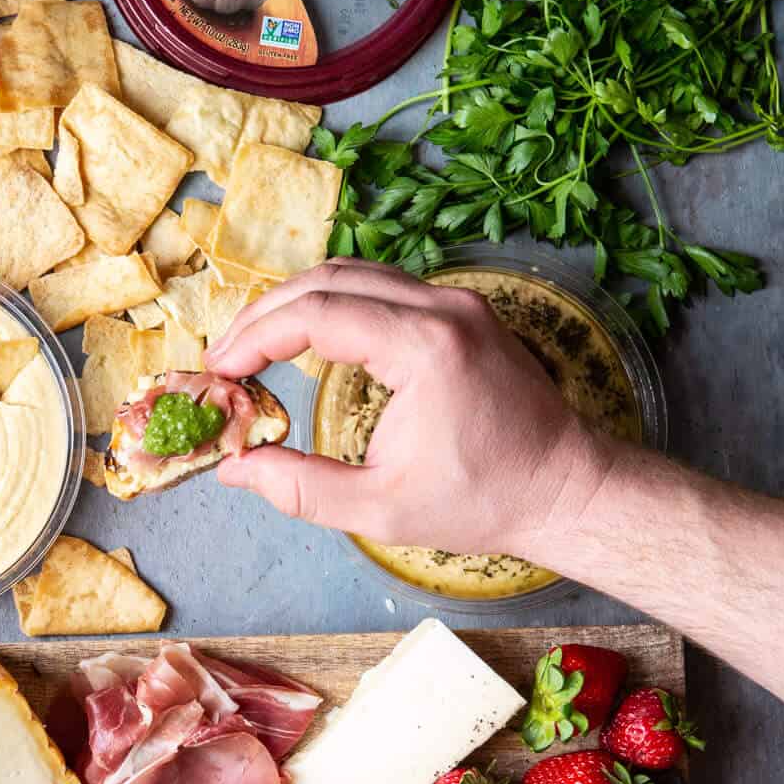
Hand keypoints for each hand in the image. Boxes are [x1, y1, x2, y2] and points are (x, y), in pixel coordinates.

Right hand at [206, 261, 609, 559]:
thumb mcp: (381, 508)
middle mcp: (443, 309)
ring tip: (255, 347)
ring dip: (298, 304)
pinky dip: (335, 306)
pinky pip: (384, 289)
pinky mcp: (462, 312)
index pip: (317, 314)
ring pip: (355, 275)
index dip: (256, 337)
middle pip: (329, 279)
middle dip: (266, 314)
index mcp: (425, 348)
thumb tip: (235, 467)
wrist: (563, 488)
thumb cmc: (483, 501)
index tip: (220, 370)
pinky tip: (308, 341)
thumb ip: (300, 488)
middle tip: (225, 357)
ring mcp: (457, 303)